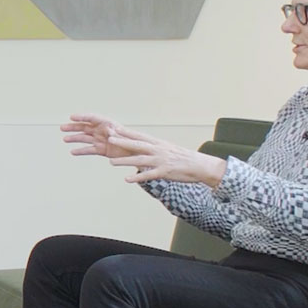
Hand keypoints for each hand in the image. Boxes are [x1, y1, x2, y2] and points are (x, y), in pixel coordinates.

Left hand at [62, 114, 226, 186]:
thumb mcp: (166, 149)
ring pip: (139, 159)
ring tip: (111, 162)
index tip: (113, 128)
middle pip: (137, 144)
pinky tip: (127, 179)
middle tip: (108, 138)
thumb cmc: (181, 158)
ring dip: (125, 161)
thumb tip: (140, 145)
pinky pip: (148, 175)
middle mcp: (157, 149)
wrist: (199, 165)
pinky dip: (137, 177)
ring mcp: (160, 160)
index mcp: (157, 143)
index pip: (138, 136)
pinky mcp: (164, 172)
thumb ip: (152, 147)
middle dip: (122, 141)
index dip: (125, 132)